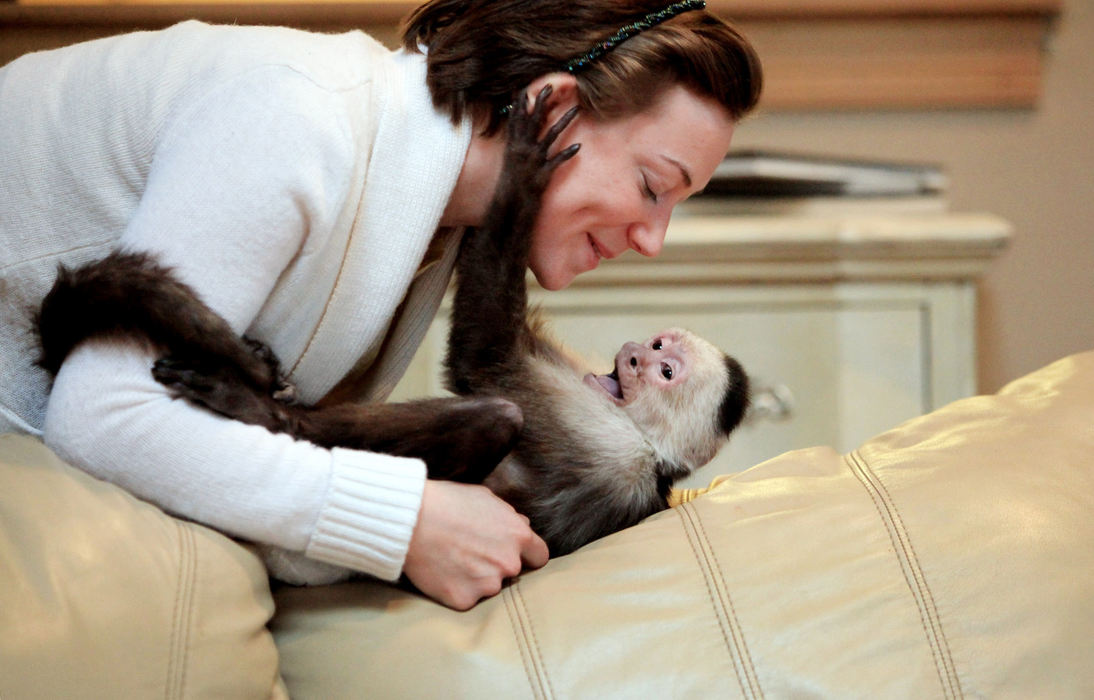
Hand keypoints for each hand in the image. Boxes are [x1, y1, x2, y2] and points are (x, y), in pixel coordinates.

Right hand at [403, 480, 548, 610]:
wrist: (410, 520)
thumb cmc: (447, 502)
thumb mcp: (485, 498)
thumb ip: (508, 516)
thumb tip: (522, 525)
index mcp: (519, 536)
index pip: (539, 557)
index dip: (526, 556)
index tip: (514, 555)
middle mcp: (508, 563)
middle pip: (512, 572)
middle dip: (497, 565)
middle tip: (471, 553)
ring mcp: (487, 584)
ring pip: (489, 586)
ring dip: (476, 578)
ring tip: (452, 559)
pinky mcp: (464, 600)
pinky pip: (466, 598)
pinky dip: (456, 589)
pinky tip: (442, 572)